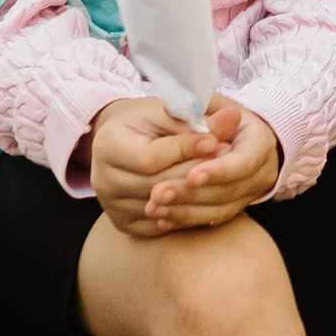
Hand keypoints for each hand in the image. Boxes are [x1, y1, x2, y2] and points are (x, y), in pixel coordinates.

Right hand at [85, 96, 227, 237]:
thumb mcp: (166, 111)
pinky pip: (159, 224)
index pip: (150, 158)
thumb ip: (194, 119)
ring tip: (222, 173)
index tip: (216, 140)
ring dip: (195, 192)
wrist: (121, 140)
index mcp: (107, 145)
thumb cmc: (146, 121)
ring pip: (160, 207)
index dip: (186, 150)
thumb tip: (233, 117)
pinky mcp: (123, 223)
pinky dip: (184, 211)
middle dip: (196, 171)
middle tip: (228, 156)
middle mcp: (101, 179)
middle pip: (156, 185)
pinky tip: (206, 196)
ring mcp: (110, 205)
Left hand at [142, 96, 280, 230]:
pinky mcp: (234, 208)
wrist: (234, 133)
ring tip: (153, 207)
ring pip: (219, 211)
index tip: (191, 175)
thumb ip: (203, 116)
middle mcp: (262, 172)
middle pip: (230, 191)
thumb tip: (200, 118)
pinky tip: (160, 217)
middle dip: (192, 194)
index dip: (218, 171)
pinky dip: (185, 220)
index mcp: (261, 142)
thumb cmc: (217, 115)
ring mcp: (250, 194)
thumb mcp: (212, 107)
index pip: (245, 162)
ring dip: (184, 211)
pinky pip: (210, 220)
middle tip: (158, 193)